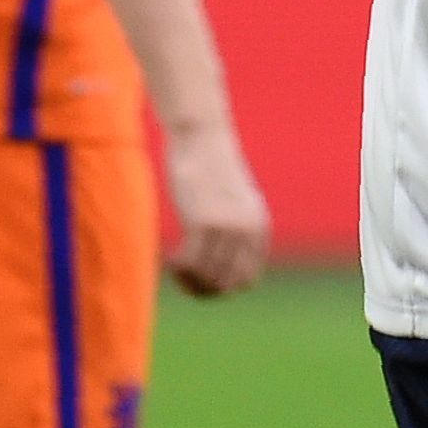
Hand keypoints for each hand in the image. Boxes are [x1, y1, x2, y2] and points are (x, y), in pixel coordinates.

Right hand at [163, 121, 269, 297]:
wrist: (202, 138)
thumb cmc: (212, 169)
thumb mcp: (235, 199)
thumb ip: (237, 228)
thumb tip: (222, 263)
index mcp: (259, 227)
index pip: (246, 279)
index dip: (221, 289)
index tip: (199, 281)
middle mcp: (248, 229)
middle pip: (225, 283)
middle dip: (200, 289)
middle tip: (180, 279)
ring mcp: (228, 226)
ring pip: (207, 276)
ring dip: (186, 279)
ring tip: (174, 267)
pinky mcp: (204, 220)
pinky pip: (189, 262)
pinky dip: (176, 267)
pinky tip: (169, 256)